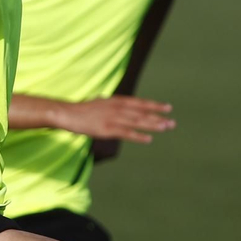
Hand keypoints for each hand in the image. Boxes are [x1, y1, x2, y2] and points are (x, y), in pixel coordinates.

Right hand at [60, 96, 174, 143]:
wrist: (67, 113)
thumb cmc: (83, 110)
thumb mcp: (101, 103)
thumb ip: (114, 105)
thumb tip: (122, 107)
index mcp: (116, 101)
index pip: (139, 103)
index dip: (154, 105)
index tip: (168, 107)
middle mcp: (117, 108)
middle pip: (141, 113)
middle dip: (158, 117)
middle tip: (173, 122)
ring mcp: (112, 118)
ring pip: (137, 122)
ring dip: (153, 125)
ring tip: (166, 128)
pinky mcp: (107, 129)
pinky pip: (126, 133)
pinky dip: (138, 136)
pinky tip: (149, 139)